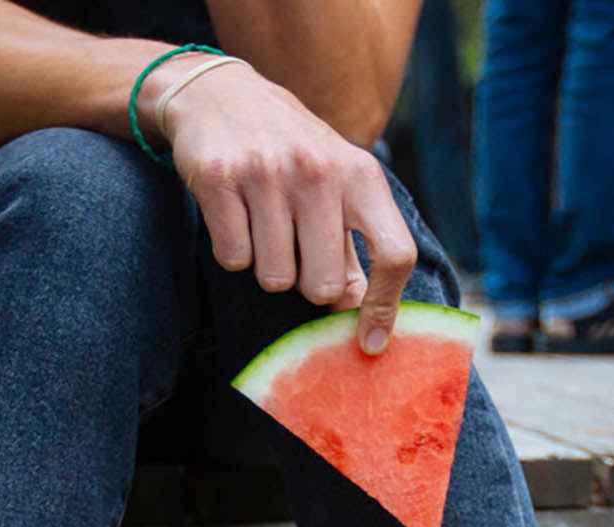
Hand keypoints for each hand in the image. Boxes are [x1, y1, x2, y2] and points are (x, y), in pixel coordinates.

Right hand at [156, 62, 417, 353]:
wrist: (221, 95)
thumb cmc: (290, 152)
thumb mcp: (336, 184)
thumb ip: (352, 245)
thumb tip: (357, 310)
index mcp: (360, 174)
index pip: (394, 254)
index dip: (385, 306)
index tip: (371, 342)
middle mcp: (318, 170)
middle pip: (323, 285)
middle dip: (307, 284)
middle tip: (296, 251)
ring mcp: (267, 173)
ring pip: (274, 279)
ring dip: (267, 267)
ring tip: (263, 225)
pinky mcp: (219, 178)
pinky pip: (233, 260)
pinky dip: (233, 251)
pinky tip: (235, 215)